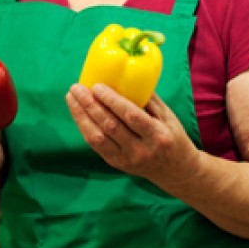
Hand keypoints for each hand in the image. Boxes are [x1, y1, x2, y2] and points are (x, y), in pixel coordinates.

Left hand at [65, 83, 199, 186]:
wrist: (177, 171)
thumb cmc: (173, 136)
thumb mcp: (168, 116)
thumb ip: (148, 98)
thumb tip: (125, 76)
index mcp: (158, 135)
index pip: (130, 116)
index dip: (111, 100)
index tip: (97, 85)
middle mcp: (141, 150)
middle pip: (110, 126)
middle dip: (90, 105)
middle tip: (77, 88)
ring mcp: (127, 160)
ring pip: (98, 137)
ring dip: (81, 115)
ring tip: (72, 98)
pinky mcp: (117, 164)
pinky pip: (96, 145)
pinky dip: (84, 127)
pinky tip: (78, 113)